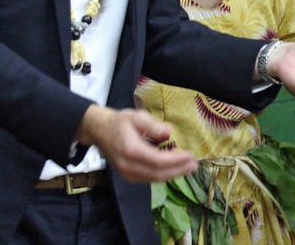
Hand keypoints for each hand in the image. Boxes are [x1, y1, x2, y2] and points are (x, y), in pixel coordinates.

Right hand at [76, 105, 197, 182]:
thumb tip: (168, 132)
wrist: (99, 131)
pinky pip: (148, 179)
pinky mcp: (128, 176)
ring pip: (154, 179)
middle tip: (194, 165)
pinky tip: (175, 170)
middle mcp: (128, 166)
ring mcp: (126, 173)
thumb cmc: (120, 122)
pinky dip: (163, 175)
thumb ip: (153, 125)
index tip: (190, 155)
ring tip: (189, 168)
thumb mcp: (137, 117)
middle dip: (178, 170)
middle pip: (157, 174)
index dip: (176, 160)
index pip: (157, 161)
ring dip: (173, 175)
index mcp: (130, 150)